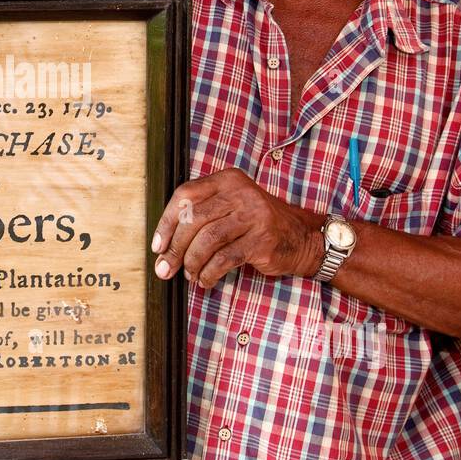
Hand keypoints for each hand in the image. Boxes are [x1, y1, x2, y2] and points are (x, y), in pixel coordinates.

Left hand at [151, 168, 323, 287]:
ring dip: (192, 262)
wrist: (303, 237)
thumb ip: (202, 216)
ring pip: (208, 240)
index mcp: (228, 179)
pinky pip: (225, 259)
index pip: (186, 195)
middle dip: (175, 248)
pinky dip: (209, 273)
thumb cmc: (257, 224)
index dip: (166, 222)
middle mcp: (240, 193)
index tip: (157, 245)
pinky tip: (205, 280)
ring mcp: (253, 215)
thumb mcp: (231, 207)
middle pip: (194, 219)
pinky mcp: (262, 240)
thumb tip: (164, 245)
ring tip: (189, 274)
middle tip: (165, 267)